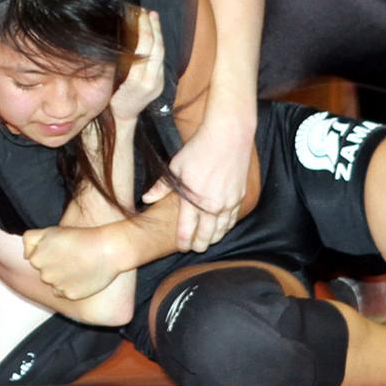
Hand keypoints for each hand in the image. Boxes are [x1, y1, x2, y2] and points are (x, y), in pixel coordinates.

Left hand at [22, 225, 120, 299]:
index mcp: (36, 257)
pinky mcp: (69, 295)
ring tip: (80, 265)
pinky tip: (82, 276)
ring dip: (62, 276)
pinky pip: (64, 292)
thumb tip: (26, 255)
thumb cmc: (83, 237)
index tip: (62, 246)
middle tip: (73, 255)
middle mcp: (43, 274)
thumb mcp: (52, 230)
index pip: (33, 256)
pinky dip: (71, 286)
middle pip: (44, 270)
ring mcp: (56, 286)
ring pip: (54, 282)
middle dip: (54, 264)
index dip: (48, 250)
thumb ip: (32, 240)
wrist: (108, 250)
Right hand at [110, 8, 164, 121]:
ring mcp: (157, 83)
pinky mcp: (160, 84)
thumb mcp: (109, 80)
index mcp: (136, 81)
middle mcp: (150, 82)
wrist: (122, 119)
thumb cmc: (108, 100)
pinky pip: (161, 60)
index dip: (143, 29)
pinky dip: (158, 44)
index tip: (138, 15)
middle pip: (156, 49)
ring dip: (158, 34)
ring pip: (161, 53)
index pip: (144, 49)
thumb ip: (118, 62)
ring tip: (152, 18)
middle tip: (147, 12)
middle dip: (153, 28)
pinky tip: (153, 34)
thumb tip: (122, 36)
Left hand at [142, 117, 251, 252]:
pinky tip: (222, 227)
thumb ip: (161, 187)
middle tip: (196, 248)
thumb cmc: (198, 150)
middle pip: (206, 236)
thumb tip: (146, 199)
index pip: (187, 231)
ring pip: (222, 230)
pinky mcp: (240, 196)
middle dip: (200, 245)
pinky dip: (226, 226)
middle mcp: (212, 206)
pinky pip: (233, 219)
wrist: (227, 136)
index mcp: (193, 200)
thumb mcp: (175, 167)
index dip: (183, 242)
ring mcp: (228, 203)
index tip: (181, 247)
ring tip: (209, 241)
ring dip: (215, 238)